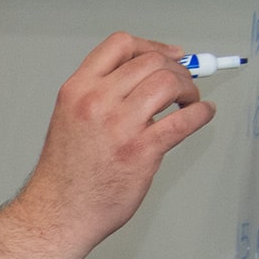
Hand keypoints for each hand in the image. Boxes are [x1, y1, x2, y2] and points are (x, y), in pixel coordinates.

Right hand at [18, 34, 211, 248]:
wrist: (57, 212)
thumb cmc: (63, 175)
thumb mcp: (68, 119)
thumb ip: (99, 96)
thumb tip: (143, 80)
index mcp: (76, 91)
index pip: (119, 46)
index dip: (151, 45)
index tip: (167, 54)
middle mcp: (95, 102)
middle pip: (151, 62)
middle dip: (176, 69)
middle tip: (182, 84)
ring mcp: (119, 126)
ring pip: (169, 82)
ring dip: (189, 88)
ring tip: (188, 101)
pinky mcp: (141, 150)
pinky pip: (185, 119)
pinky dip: (202, 113)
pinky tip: (201, 115)